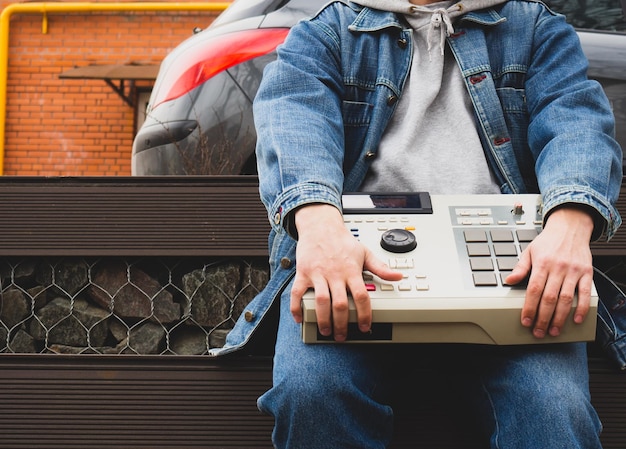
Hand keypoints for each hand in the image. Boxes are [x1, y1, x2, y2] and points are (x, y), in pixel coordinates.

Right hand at [290, 204, 402, 341]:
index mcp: (351, 270)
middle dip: (341, 323)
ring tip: (326, 331)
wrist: (320, 226)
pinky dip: (296, 307)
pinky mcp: (303, 273)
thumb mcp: (365, 252)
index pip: (361, 296)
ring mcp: (318, 274)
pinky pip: (297, 292)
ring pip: (320, 301)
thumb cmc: (342, 240)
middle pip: (340, 303)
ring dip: (323, 319)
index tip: (364, 327)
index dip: (363, 314)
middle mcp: (335, 273)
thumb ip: (380, 268)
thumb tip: (398, 276)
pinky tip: (298, 318)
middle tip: (342, 336)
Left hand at [505, 206, 594, 337]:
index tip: (526, 321)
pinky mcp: (586, 272)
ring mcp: (573, 270)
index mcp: (541, 263)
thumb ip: (520, 268)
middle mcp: (558, 267)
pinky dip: (581, 307)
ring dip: (560, 317)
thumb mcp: (529, 251)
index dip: (529, 308)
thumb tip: (508, 280)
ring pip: (566, 298)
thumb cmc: (548, 241)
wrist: (570, 227)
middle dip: (543, 318)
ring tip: (554, 330)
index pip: (533, 290)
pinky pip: (585, 293)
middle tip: (539, 332)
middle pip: (549, 298)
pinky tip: (576, 319)